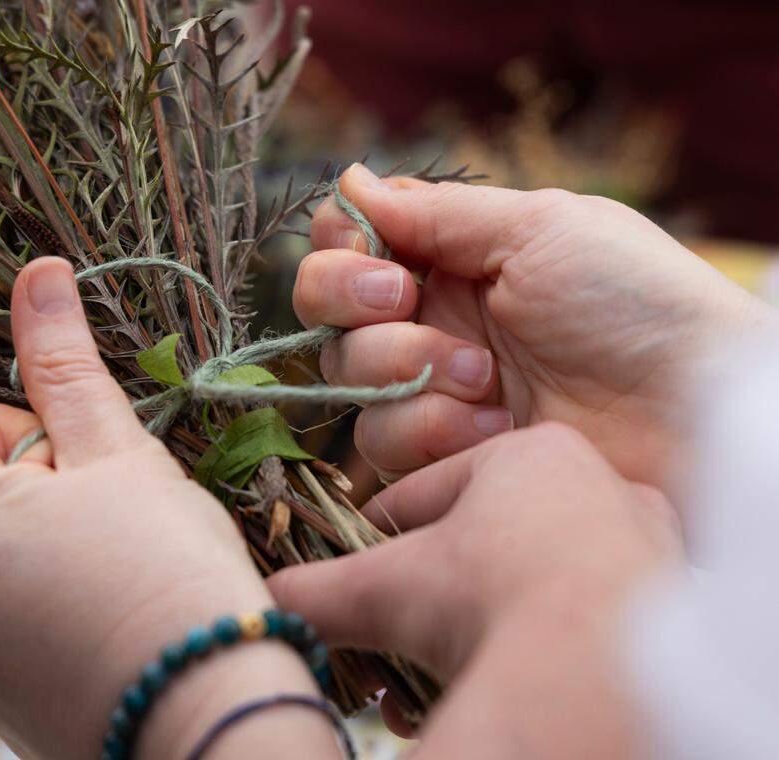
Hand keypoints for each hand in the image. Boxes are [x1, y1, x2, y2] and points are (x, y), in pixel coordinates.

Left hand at [0, 258, 339, 759]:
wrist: (206, 717)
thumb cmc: (163, 572)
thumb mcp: (114, 451)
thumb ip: (62, 360)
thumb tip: (37, 270)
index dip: (53, 440)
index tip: (105, 482)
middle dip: (45, 495)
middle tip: (116, 529)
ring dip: (46, 547)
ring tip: (115, 577)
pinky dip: (43, 608)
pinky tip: (102, 623)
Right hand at [270, 423, 684, 758]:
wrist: (616, 662)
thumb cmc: (501, 585)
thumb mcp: (395, 585)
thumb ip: (321, 589)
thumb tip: (265, 601)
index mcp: (525, 454)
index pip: (427, 493)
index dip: (382, 537)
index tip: (360, 579)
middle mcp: (594, 484)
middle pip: (482, 539)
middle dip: (435, 591)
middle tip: (404, 632)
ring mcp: (642, 541)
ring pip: (532, 580)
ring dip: (482, 624)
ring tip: (448, 668)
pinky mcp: (669, 599)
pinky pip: (583, 616)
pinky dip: (538, 645)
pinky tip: (505, 674)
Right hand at [295, 165, 772, 483]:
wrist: (690, 411)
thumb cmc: (632, 302)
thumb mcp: (541, 228)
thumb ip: (437, 212)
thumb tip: (352, 181)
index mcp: (451, 257)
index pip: (347, 246)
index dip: (339, 249)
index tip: (376, 254)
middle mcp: (429, 319)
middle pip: (324, 312)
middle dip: (353, 303)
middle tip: (406, 301)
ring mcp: (431, 389)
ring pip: (347, 378)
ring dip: (408, 370)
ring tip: (487, 379)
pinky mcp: (439, 453)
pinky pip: (382, 441)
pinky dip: (431, 431)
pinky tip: (496, 429)